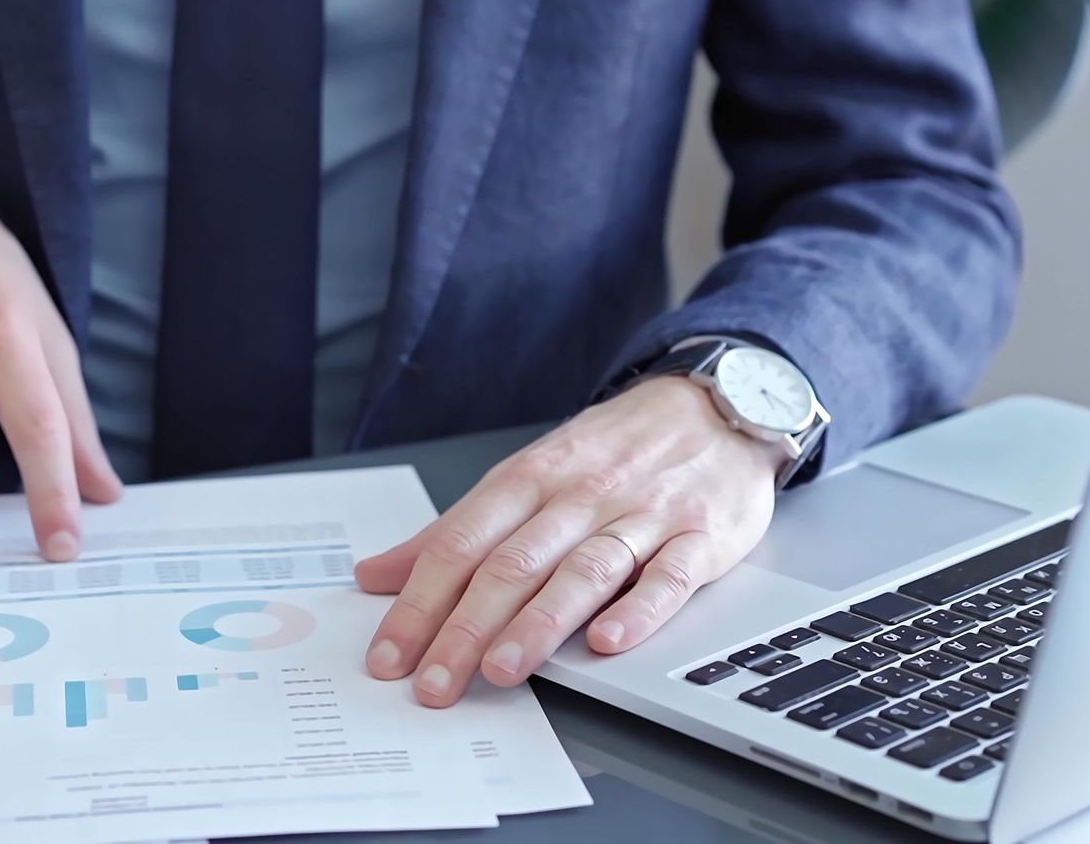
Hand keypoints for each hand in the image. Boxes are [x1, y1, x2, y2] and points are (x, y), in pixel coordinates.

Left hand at [355, 377, 779, 706]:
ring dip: (538, 623)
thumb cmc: (612, 451)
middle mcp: (580, 496)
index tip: (390, 655)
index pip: (460, 543)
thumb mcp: (526, 475)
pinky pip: (669, 576)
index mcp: (529, 479)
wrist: (714, 406)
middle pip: (512, 564)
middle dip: (466, 628)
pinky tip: (609, 640)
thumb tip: (375, 575)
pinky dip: (639, 609)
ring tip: (501, 670)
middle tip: (434, 683)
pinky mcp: (700, 537)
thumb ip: (454, 530)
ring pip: (582, 571)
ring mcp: (643, 516)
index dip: (420, 601)